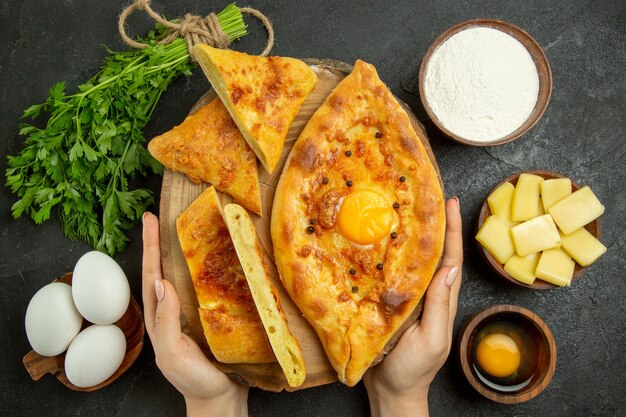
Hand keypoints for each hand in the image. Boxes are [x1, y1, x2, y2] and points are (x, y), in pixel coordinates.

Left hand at [142, 212, 248, 416]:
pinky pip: (206, 287)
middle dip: (161, 242)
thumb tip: (160, 282)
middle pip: (163, 269)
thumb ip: (166, 320)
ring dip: (181, 252)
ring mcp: (191, 313)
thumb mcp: (174, 353)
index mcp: (160, 318)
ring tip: (184, 228)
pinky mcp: (211, 316)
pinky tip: (214, 258)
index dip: (150, 247)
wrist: (221, 399)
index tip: (149, 220)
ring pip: (183, 276)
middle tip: (160, 216)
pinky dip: (205, 269)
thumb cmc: (195, 380)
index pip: (151, 275)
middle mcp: (172, 311)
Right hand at [364, 197, 463, 416]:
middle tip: (424, 197)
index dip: (451, 231)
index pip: (450, 259)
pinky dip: (387, 257)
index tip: (448, 203)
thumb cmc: (414, 370)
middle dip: (433, 225)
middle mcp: (427, 294)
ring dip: (410, 237)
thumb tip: (449, 269)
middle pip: (432, 254)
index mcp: (442, 300)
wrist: (390, 392)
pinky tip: (377, 243)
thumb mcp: (431, 339)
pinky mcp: (387, 304)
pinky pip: (389, 275)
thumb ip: (440, 306)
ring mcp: (407, 299)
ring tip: (401, 211)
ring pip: (411, 262)